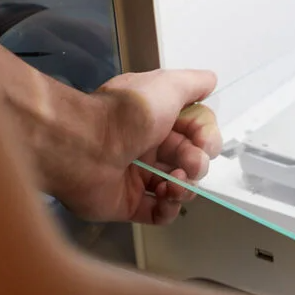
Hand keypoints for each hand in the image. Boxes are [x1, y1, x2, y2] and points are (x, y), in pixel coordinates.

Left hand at [61, 69, 222, 224]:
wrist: (84, 144)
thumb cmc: (128, 113)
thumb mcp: (167, 84)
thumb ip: (193, 83)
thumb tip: (211, 81)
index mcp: (158, 120)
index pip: (198, 132)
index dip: (208, 138)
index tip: (203, 142)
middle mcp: (150, 147)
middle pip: (192, 161)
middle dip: (198, 164)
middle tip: (189, 165)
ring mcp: (138, 176)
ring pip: (180, 187)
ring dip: (185, 188)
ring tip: (172, 184)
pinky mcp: (128, 203)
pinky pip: (159, 213)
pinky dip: (169, 209)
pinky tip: (164, 198)